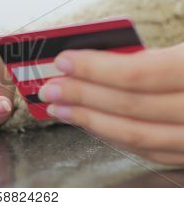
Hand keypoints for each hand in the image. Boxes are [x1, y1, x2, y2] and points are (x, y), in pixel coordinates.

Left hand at [38, 43, 183, 164]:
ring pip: (138, 137)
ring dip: (90, 121)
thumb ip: (154, 55)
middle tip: (50, 87)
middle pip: (132, 108)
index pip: (140, 74)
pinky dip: (115, 136)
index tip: (63, 61)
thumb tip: (98, 61)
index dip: (95, 69)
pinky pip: (151, 151)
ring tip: (60, 107)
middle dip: (82, 96)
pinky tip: (91, 122)